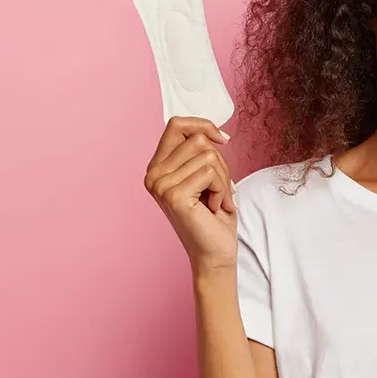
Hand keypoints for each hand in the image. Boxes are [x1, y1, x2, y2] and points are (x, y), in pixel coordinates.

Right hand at [144, 116, 236, 273]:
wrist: (215, 253)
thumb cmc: (214, 216)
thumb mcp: (208, 174)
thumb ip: (201, 151)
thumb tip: (210, 131)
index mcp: (158, 167)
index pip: (177, 124)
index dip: (204, 125)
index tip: (223, 140)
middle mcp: (153, 174)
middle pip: (198, 139)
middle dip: (220, 162)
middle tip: (219, 189)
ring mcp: (160, 185)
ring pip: (208, 156)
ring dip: (223, 179)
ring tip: (216, 201)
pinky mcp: (174, 195)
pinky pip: (211, 173)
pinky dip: (222, 190)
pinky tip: (214, 208)